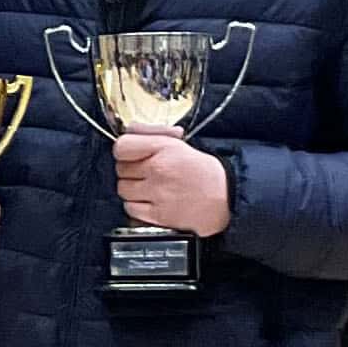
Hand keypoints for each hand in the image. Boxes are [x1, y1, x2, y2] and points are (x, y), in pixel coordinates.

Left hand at [113, 123, 229, 236]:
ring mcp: (157, 193)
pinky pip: (130, 208)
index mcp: (163, 148)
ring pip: (123, 189)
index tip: (130, 155)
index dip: (124, 151)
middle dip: (130, 170)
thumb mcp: (177, 142)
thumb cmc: (202, 170)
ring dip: (132, 189)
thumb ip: (149, 132)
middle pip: (121, 169)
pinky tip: (150, 201)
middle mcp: (158, 169)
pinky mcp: (159, 215)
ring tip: (148, 187)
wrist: (226, 197)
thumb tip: (128, 131)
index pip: (122, 146)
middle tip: (144, 172)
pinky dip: (136, 206)